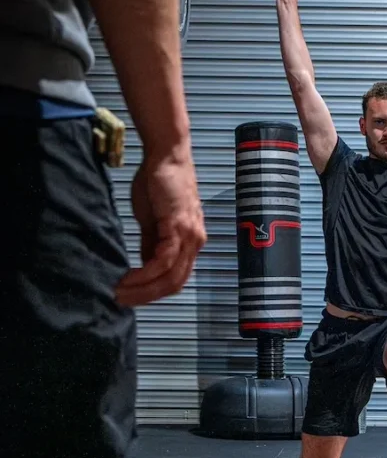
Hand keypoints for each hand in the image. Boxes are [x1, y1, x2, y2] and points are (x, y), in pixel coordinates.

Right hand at [116, 144, 206, 307]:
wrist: (166, 156)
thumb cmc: (158, 183)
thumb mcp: (152, 220)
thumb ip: (150, 244)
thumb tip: (143, 266)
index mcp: (190, 243)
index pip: (175, 279)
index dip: (153, 292)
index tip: (130, 297)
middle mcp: (195, 243)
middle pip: (175, 284)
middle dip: (147, 297)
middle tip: (121, 301)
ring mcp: (190, 236)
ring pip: (171, 276)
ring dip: (144, 289)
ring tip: (120, 292)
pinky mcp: (179, 227)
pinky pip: (164, 260)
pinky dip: (147, 273)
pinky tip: (129, 277)